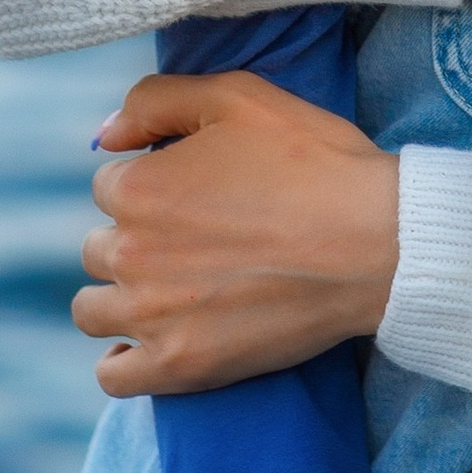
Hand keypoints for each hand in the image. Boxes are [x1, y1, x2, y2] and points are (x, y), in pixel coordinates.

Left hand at [73, 73, 399, 394]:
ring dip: (122, 297)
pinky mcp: (180, 366)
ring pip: (92, 310)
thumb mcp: (240, 97)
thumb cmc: (315, 163)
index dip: (153, 184)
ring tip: (173, 290)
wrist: (379, 242)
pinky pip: (113, 375)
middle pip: (98, 248)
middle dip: (137, 239)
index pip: (109, 185)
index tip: (197, 194)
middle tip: (197, 241)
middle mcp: (130, 253)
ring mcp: (151, 316)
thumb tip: (105, 135)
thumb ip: (157, 100)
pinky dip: (124, 360)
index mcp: (137, 188)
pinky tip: (152, 342)